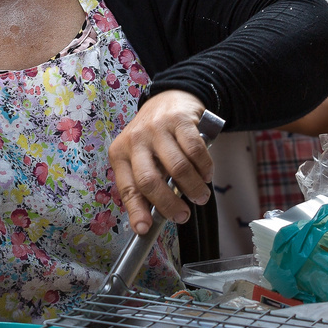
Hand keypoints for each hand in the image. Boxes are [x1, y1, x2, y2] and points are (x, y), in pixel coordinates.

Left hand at [108, 90, 213, 235]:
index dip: (136, 211)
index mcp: (120, 153)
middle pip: (149, 180)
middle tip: (183, 216)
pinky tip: (206, 175)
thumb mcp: (141, 157)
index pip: (127, 188)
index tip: (144, 229)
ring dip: (192, 188)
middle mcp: (135, 140)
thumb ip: (145, 183)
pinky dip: (204, 167)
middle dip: (168, 204)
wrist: (168, 98)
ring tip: (200, 196)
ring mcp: (157, 128)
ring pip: (177, 168)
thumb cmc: (154, 137)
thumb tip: (151, 219)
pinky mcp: (179, 120)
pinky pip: (195, 150)